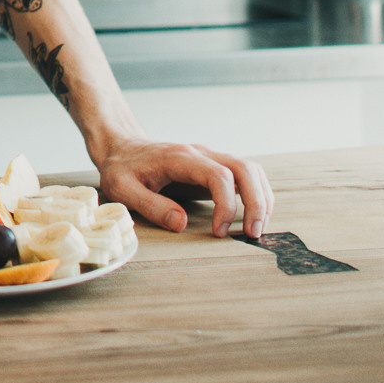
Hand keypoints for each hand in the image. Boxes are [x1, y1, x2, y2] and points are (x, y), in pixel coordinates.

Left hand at [96, 138, 273, 238]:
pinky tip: (252, 216)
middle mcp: (200, 154)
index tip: (219, 232)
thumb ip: (150, 205)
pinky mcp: (213, 168)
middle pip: (245, 168)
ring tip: (256, 228)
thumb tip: (181, 224)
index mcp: (179, 158)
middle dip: (256, 201)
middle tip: (253, 234)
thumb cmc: (121, 169)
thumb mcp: (122, 189)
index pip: (218, 175)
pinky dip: (256, 195)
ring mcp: (209, 159)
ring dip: (261, 198)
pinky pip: (245, 176)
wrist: (121, 148)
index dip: (226, 204)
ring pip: (250, 170)